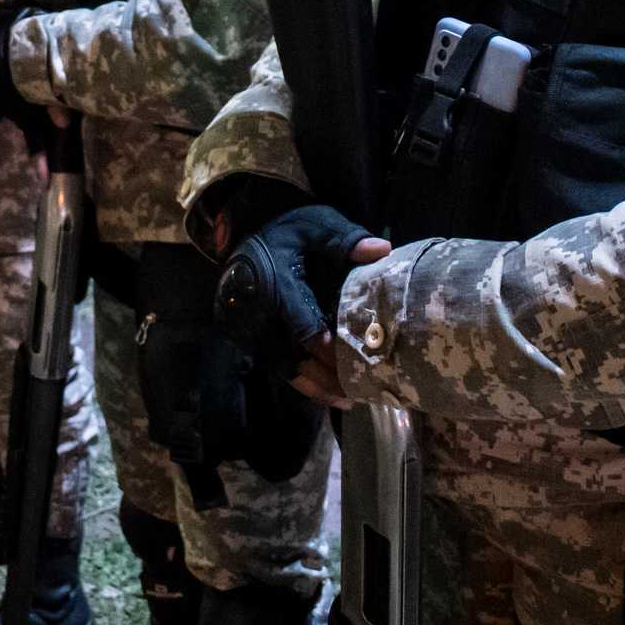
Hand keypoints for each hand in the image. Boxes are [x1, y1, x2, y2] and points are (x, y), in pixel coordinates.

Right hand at [214, 206, 391, 397]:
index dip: (326, 346)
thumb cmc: (285, 231)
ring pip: (282, 366)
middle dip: (324, 377)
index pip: (302, 324)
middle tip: (355, 393)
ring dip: (314, 386)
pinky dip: (301, 381)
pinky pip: (275, 365)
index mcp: (275, 283)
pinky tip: (326, 393)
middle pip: (291, 355)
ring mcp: (248, 327)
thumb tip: (382, 250)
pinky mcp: (246, 336)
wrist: (243, 234)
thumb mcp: (314, 224)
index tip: (353, 362)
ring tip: (346, 400)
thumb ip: (344, 238)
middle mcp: (257, 311)